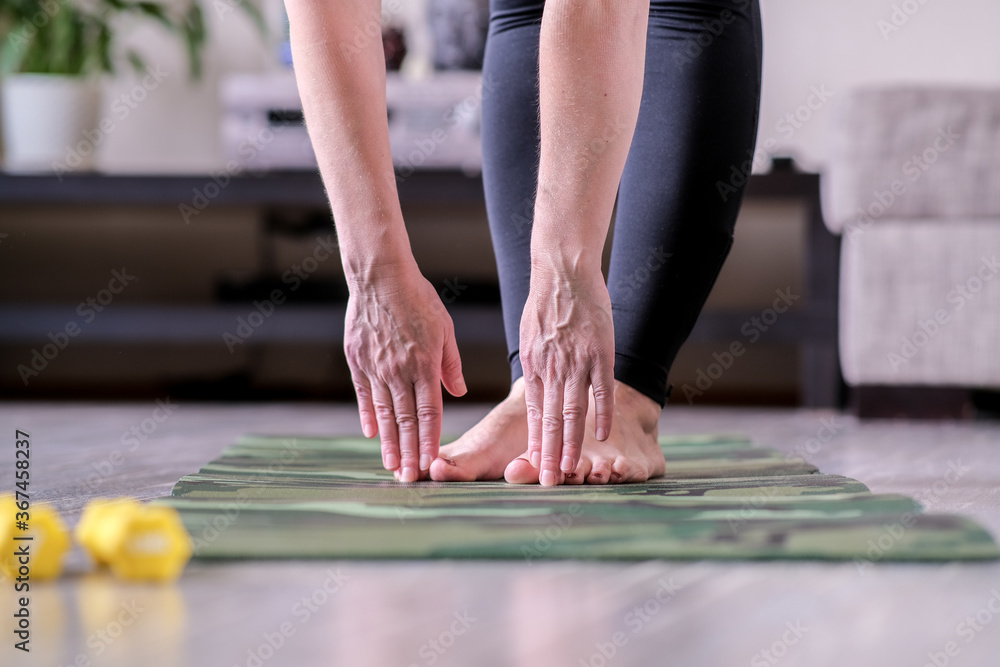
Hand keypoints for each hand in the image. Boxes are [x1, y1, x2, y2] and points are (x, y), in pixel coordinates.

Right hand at [344, 264, 466, 481]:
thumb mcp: (445, 329)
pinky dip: (367, 415)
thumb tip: (458, 393)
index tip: (430, 463)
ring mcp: (375, 367)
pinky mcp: (357, 360)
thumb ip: (450, 364)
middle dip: (409, 452)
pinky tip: (370, 434)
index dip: (429, 440)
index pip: (429, 412)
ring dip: (388, 442)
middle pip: (405, 420)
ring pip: (383, 413)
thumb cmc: (418, 300)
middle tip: (409, 478)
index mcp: (424, 365)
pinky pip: (363, 394)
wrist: (380, 276)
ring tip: (391, 465)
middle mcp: (399, 371)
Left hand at [519, 267, 614, 485]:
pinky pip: (601, 390)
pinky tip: (602, 436)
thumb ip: (536, 360)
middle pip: (550, 420)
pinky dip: (602, 414)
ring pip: (573, 412)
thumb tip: (538, 381)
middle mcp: (552, 369)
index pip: (535, 414)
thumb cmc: (547, 300)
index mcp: (534, 366)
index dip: (536, 443)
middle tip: (548, 482)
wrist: (562, 269)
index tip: (534, 467)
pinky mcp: (599, 352)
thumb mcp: (531, 334)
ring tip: (571, 470)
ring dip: (572, 444)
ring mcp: (575, 362)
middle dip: (548, 455)